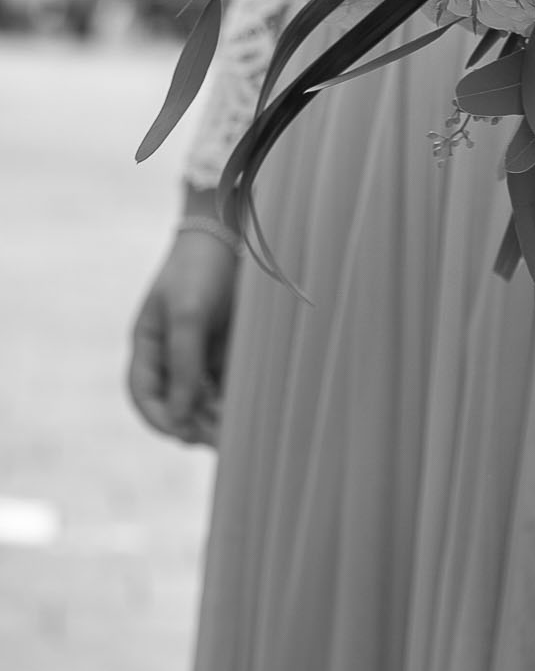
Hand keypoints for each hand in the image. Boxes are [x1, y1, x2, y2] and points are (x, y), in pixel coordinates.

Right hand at [127, 229, 237, 447]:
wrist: (234, 232)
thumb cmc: (200, 269)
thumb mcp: (188, 315)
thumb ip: (184, 365)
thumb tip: (180, 417)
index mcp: (149, 345)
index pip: (145, 396)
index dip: (161, 420)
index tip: (183, 434)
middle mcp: (172, 353)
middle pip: (178, 402)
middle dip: (197, 423)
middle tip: (223, 438)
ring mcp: (200, 351)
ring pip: (205, 398)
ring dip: (219, 415)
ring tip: (242, 427)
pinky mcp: (227, 347)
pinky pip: (228, 382)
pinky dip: (236, 397)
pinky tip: (253, 406)